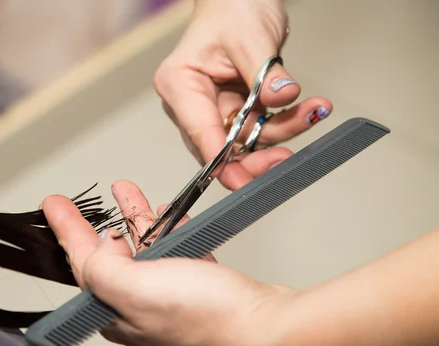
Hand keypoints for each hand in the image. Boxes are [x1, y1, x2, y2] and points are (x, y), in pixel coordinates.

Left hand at [43, 180, 297, 345]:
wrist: (267, 327)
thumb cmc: (207, 317)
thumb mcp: (136, 288)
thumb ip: (103, 268)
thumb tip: (96, 247)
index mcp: (116, 313)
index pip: (82, 265)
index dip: (66, 230)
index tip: (53, 204)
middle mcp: (141, 310)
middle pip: (114, 257)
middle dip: (105, 222)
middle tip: (97, 197)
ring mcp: (172, 299)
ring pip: (147, 251)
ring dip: (139, 220)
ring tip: (130, 195)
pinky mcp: (200, 289)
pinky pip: (178, 254)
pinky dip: (172, 232)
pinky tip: (173, 217)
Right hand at [154, 0, 332, 189]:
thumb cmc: (232, 7)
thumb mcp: (251, 38)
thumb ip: (265, 73)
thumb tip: (281, 98)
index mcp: (180, 84)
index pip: (199, 131)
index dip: (220, 162)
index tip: (242, 181)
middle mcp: (192, 103)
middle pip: (220, 147)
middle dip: (256, 154)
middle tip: (286, 160)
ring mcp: (214, 109)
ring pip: (246, 141)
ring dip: (282, 131)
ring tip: (313, 111)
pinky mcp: (235, 110)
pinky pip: (260, 128)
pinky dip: (285, 122)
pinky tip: (308, 111)